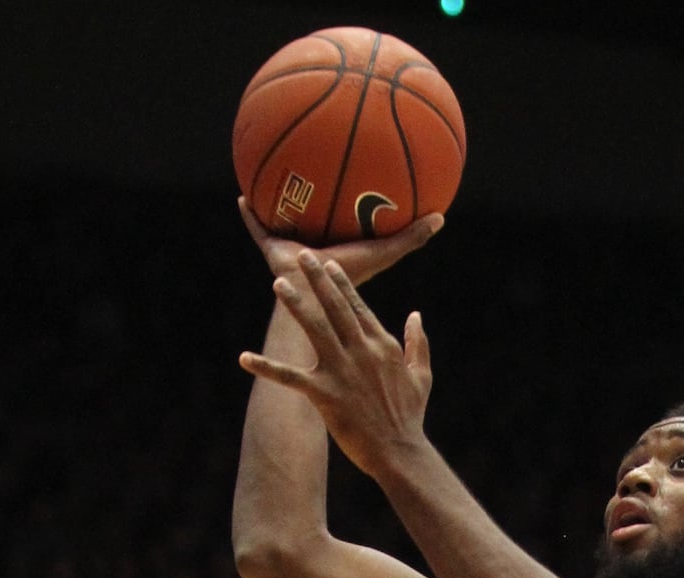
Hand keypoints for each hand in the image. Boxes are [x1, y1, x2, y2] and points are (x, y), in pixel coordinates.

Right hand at [238, 197, 442, 286]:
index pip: (347, 224)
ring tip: (272, 179)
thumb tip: (440, 216)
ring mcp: (294, 249)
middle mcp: (319, 250)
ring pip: (285, 222)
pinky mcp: (274, 251)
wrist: (317, 297)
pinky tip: (244, 195)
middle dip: (314, 201)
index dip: (350, 206)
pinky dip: (251, 215)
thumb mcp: (384, 252)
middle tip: (312, 175)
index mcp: (345, 251)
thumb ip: (410, 237)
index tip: (355, 184)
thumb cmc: (354, 276)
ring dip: (279, 204)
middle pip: (315, 220)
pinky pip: (259, 230)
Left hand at [239, 250, 434, 480]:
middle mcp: (361, 351)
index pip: (358, 306)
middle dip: (318, 280)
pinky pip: (290, 377)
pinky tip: (244, 358)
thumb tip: (416, 315)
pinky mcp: (324, 394)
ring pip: (314, 330)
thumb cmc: (410, 415)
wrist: (399, 450)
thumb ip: (419, 342)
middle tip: (302, 255)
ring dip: (295, 305)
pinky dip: (266, 368)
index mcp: (382, 345)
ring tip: (278, 284)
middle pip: (336, 308)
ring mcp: (342, 371)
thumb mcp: (422, 374)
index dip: (341, 284)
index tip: (328, 264)